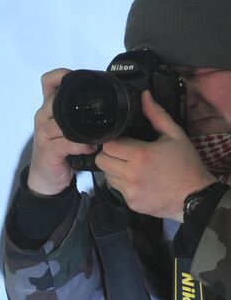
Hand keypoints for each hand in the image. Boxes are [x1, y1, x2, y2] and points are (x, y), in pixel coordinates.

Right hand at [28, 68, 97, 194]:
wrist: (46, 177)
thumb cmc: (60, 149)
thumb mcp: (67, 128)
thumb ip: (79, 115)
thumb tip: (108, 102)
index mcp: (49, 108)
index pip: (48, 81)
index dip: (62, 75)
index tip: (79, 79)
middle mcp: (43, 116)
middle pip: (55, 99)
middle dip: (78, 106)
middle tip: (99, 113)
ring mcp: (43, 133)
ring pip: (61, 122)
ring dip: (82, 129)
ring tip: (98, 136)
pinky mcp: (47, 149)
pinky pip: (65, 142)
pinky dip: (80, 145)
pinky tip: (90, 148)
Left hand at [96, 91, 215, 220]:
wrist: (196, 197)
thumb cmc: (186, 165)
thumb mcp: (175, 136)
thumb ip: (156, 115)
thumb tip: (144, 96)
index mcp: (140, 155)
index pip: (108, 145)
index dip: (114, 141)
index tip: (124, 141)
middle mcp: (131, 174)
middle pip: (101, 160)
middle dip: (111, 154)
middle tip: (125, 153)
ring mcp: (130, 191)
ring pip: (106, 175)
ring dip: (114, 169)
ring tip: (132, 167)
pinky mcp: (131, 203)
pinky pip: (116, 189)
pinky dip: (123, 183)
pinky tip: (138, 180)